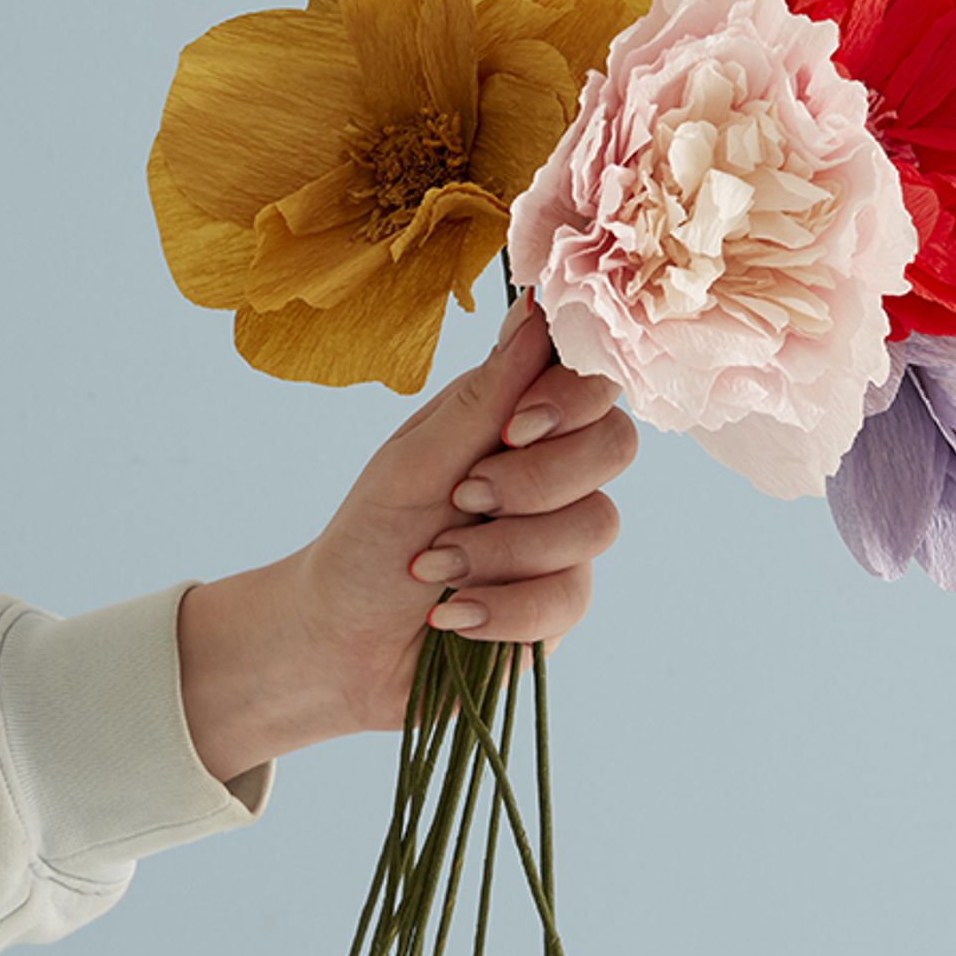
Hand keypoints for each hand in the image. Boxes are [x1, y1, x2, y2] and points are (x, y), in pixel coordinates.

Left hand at [173, 300, 637, 782]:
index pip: (591, 380)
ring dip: (503, 550)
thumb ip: (482, 397)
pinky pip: (572, 597)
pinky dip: (504, 608)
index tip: (514, 428)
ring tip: (433, 567)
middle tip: (465, 497)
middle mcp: (551, 472)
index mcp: (513, 419)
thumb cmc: (367, 542)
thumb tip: (536, 308)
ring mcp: (563, 540)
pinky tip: (453, 616)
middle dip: (539, 478)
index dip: (571, 399)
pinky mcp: (561, 604)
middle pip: (615, 444)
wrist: (340, 646)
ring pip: (597, 524)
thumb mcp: (412, 465)